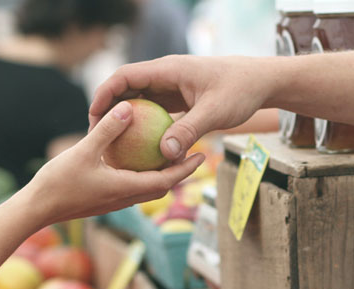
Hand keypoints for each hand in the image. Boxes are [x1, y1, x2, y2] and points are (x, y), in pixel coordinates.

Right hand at [27, 101, 204, 226]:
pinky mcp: (104, 200)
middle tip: (194, 154)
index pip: (166, 181)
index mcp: (125, 189)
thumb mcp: (83, 151)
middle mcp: (124, 198)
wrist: (36, 209)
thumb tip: (128, 107)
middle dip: (180, 172)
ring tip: (170, 155)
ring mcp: (114, 201)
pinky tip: (136, 159)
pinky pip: (131, 186)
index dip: (186, 169)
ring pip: (146, 188)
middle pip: (161, 186)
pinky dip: (142, 175)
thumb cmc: (58, 182)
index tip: (202, 155)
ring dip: (162, 175)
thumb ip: (107, 130)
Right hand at [90, 56, 270, 161]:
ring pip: (139, 101)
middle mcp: (165, 76)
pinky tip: (139, 149)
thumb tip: (165, 154)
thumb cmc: (240, 90)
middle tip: (96, 135)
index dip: (105, 94)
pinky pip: (154, 112)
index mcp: (168, 70)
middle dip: (109, 110)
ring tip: (112, 144)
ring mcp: (171, 87)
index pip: (125, 76)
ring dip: (125, 120)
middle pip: (126, 89)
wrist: (261, 82)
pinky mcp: (178, 99)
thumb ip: (189, 131)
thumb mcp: (215, 112)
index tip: (93, 116)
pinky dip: (144, 127)